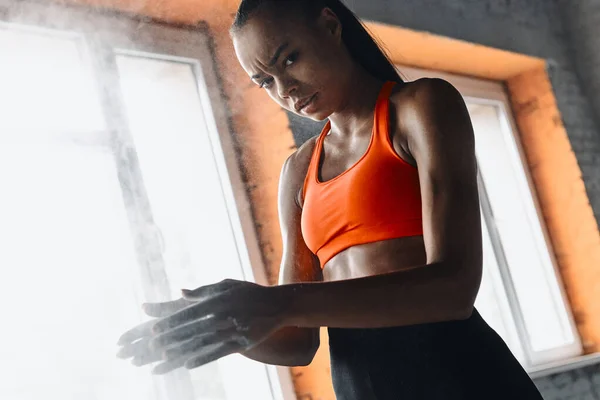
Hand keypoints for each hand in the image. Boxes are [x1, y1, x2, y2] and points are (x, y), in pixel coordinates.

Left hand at [117, 279, 287, 373]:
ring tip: (162, 360)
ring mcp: (233, 331)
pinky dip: (202, 359)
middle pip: (192, 330)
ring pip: (202, 344)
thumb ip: (203, 291)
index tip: (154, 330)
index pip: (189, 313)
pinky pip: (218, 354)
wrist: (278, 305)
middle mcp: (224, 316)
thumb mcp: (227, 286)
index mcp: (218, 301)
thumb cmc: (249, 293)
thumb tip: (180, 293)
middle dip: (170, 340)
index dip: (171, 322)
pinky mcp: (241, 344)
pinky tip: (186, 365)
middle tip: (150, 348)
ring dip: (180, 353)